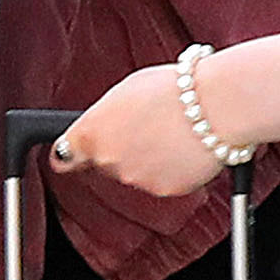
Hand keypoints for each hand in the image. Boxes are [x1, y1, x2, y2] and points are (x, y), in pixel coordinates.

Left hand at [50, 63, 227, 203]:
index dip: (67, 156)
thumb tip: (102, 125)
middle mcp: (108, 160)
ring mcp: (135, 177)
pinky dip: (171, 170)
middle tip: (147, 128)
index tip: (66, 159)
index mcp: (91, 132)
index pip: (63, 156)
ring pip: (135, 172)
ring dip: (148, 159)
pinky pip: (162, 181)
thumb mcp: (125, 91)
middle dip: (121, 149)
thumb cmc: (175, 89)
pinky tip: (185, 148)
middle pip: (105, 162)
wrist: (217, 105)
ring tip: (172, 134)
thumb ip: (105, 116)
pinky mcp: (164, 190)